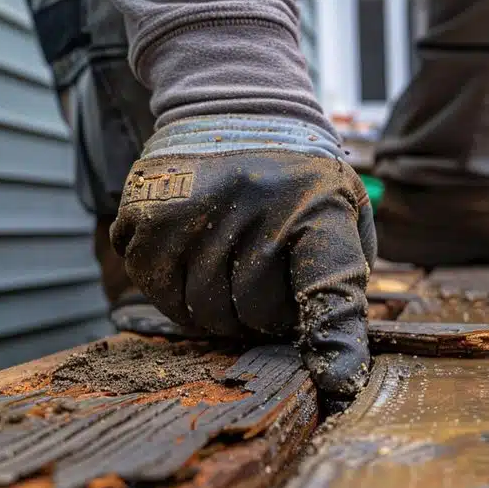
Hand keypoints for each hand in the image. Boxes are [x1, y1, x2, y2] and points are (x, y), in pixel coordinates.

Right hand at [110, 116, 376, 397]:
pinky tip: (192, 255)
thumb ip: (343, 277)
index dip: (333, 341)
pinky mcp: (144, 214)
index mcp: (319, 208)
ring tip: (229, 267)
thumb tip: (333, 353)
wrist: (236, 103)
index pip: (331, 286)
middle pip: (253, 314)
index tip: (337, 384)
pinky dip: (173, 290)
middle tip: (264, 281)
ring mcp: (193, 208)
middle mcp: (255, 207)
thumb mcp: (344, 211)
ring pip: (200, 312)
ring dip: (216, 308)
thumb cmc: (299, 177)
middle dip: (262, 315)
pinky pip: (155, 291)